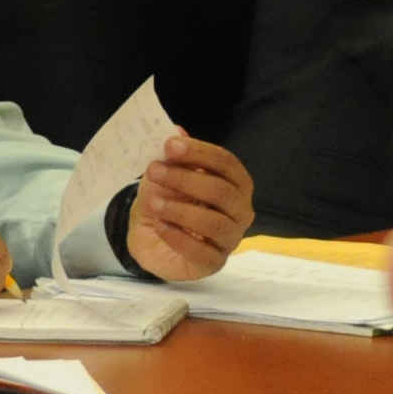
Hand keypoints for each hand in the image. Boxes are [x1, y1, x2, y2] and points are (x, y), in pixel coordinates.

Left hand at [123, 135, 253, 281]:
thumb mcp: (165, 176)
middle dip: (186, 179)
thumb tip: (177, 130)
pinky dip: (178, 237)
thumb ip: (174, 157)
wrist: (151, 240)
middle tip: (154, 171)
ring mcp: (230, 238)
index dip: (199, 152)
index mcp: (235, 183)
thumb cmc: (167, 202)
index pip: (226, 163)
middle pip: (223, 191)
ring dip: (181, 210)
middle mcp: (240, 210)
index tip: (170, 145)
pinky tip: (160, 226)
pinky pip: (202, 252)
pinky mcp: (215, 263)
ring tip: (154, 203)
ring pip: (215, 223)